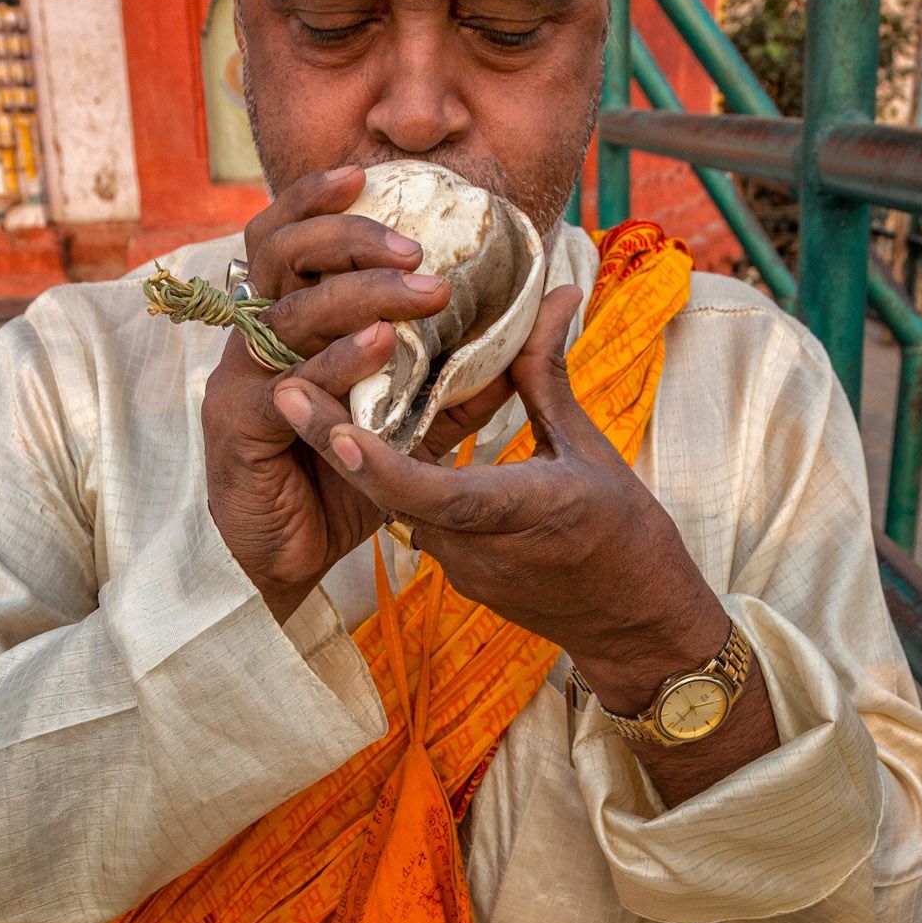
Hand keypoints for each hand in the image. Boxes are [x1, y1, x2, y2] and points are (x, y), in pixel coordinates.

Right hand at [201, 167, 516, 623]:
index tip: (368, 172)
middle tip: (418, 249)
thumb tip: (544, 318)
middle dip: (349, 237)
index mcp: (283, 321)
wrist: (291, 559)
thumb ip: (468, 373)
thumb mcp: (416, 419)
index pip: (288, 237)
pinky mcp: (240, 428)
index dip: (316, 198)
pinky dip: (336, 363)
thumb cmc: (341, 479)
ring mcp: (240, 380)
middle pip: (279, 252)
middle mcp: (254, 339)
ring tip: (424, 292)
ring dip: (358, 294)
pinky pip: (286, 384)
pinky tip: (381, 351)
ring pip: (287, 311)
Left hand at [270, 284, 727, 702]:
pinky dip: (394, 475)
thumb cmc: (626, 534)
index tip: (332, 427)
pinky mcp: (456, 573)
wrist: (635, 625)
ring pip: (397, 502)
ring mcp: (461, 568)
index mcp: (520, 512)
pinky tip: (368, 432)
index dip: (376, 464)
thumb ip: (548, 378)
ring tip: (312, 394)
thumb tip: (551, 297)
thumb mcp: (590, 449)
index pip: (430, 494)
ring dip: (362, 455)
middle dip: (338, 442)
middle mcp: (478, 548)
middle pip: (391, 493)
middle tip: (287, 388)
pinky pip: (414, 516)